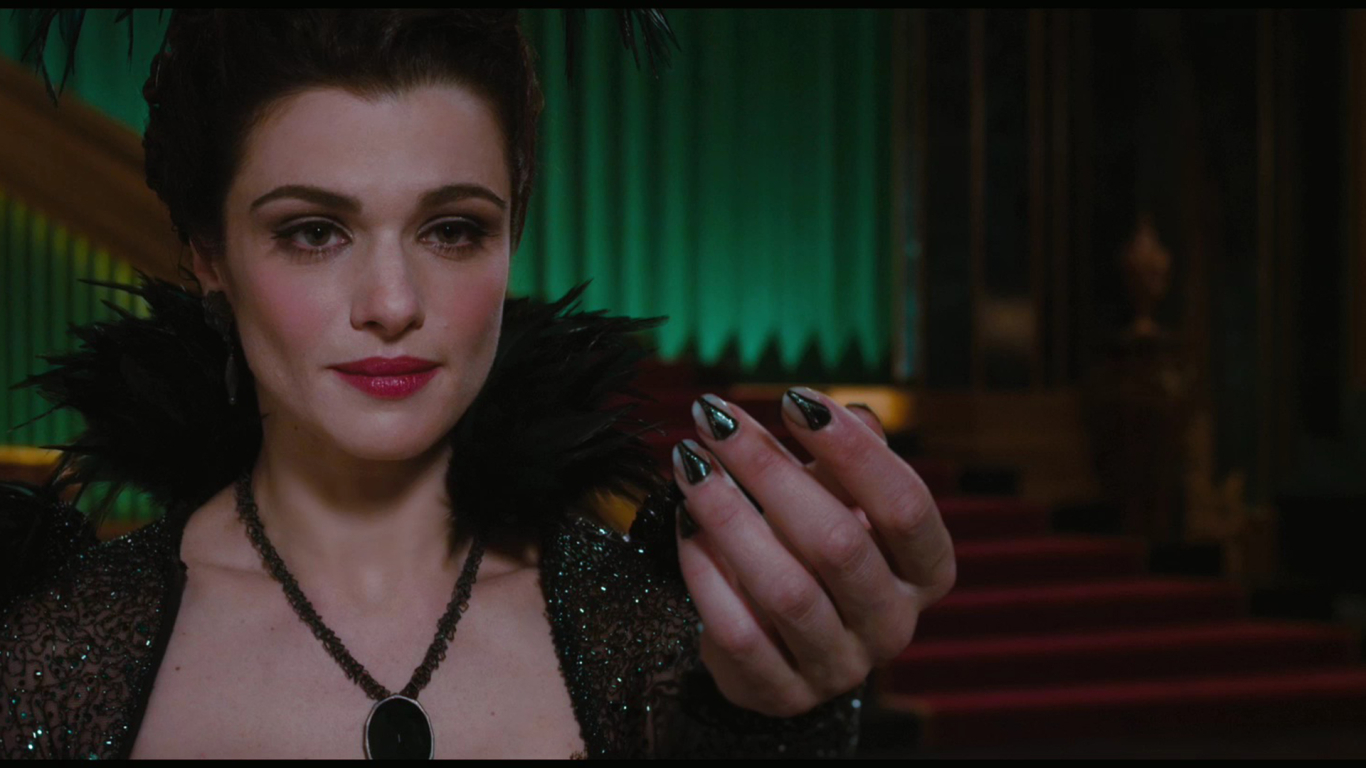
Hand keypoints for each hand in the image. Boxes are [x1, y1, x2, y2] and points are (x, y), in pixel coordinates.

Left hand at [672, 387, 956, 717]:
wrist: (779, 639)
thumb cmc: (815, 548)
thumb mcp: (841, 500)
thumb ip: (846, 459)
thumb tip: (848, 414)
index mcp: (925, 571)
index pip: (905, 506)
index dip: (853, 451)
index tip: (795, 400)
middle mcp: (893, 624)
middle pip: (838, 543)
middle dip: (770, 471)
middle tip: (715, 420)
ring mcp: (839, 667)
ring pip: (785, 590)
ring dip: (729, 516)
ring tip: (689, 462)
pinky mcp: (782, 694)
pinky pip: (738, 632)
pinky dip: (706, 574)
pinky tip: (685, 524)